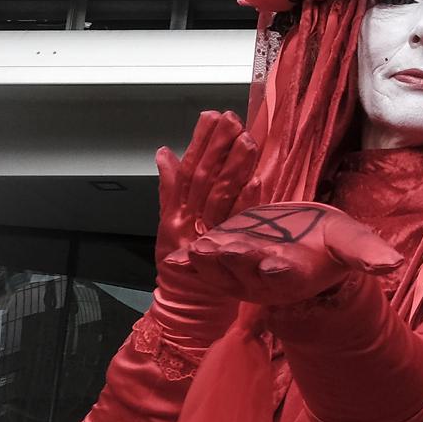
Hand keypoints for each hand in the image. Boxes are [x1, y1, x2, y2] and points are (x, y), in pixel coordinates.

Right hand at [154, 111, 257, 262]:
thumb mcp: (169, 222)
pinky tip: (257, 180)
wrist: (187, 304)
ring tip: (247, 141)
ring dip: (235, 167)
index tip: (212, 117)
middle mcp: (188, 221)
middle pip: (203, 177)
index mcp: (175, 211)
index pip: (187, 168)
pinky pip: (238, 223)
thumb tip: (164, 152)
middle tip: (233, 120)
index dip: (200, 142)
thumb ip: (169, 187)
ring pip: (220, 196)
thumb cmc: (182, 262)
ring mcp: (207, 236)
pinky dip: (247, 201)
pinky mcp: (226, 250)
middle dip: (218, 146)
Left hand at [163, 201, 401, 307]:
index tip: (275, 262)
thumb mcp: (350, 242)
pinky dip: (187, 264)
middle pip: (248, 270)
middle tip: (222, 247)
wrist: (303, 244)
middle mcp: (265, 278)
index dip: (280, 268)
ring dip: (207, 260)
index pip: (288, 273)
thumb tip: (393, 264)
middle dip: (234, 259)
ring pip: (221, 269)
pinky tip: (173, 260)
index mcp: (296, 273)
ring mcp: (240, 274)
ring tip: (196, 247)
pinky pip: (200, 267)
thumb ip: (367, 254)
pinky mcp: (221, 263)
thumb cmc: (328, 244)